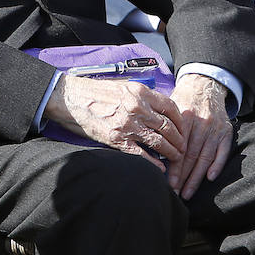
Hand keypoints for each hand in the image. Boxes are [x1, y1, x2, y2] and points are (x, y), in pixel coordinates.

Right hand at [43, 75, 184, 171]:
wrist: (71, 98)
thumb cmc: (97, 92)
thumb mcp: (124, 86)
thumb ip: (142, 96)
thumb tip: (158, 108)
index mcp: (141, 92)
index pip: (171, 108)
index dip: (180, 121)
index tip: (183, 129)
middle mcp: (137, 108)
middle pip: (168, 127)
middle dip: (179, 140)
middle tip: (183, 148)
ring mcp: (127, 125)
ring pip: (159, 142)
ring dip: (171, 152)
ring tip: (176, 158)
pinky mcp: (116, 139)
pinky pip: (141, 155)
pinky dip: (153, 163)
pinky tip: (160, 168)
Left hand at [168, 74, 232, 198]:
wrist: (204, 84)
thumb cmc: (183, 100)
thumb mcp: (171, 107)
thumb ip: (164, 127)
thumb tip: (150, 151)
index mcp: (186, 116)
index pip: (180, 148)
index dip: (174, 168)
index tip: (168, 183)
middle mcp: (202, 123)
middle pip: (192, 155)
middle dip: (183, 177)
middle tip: (175, 192)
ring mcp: (215, 128)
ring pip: (206, 156)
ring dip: (197, 177)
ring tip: (188, 192)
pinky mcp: (226, 131)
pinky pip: (223, 151)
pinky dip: (217, 165)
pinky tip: (210, 178)